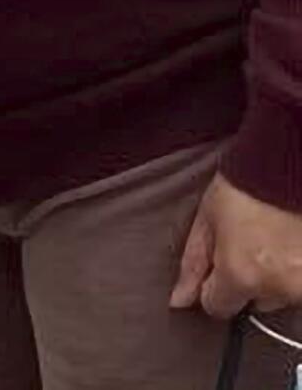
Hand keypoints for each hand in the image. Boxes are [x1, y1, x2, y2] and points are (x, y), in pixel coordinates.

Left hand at [171, 173, 301, 318]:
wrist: (289, 162)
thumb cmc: (245, 182)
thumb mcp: (208, 216)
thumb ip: (194, 263)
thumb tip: (179, 301)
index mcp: (241, 275)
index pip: (217, 307)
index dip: (212, 285)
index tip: (218, 263)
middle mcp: (275, 288)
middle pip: (252, 302)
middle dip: (247, 279)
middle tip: (248, 242)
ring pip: (279, 294)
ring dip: (273, 275)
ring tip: (272, 238)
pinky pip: (299, 283)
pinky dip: (294, 268)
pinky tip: (289, 242)